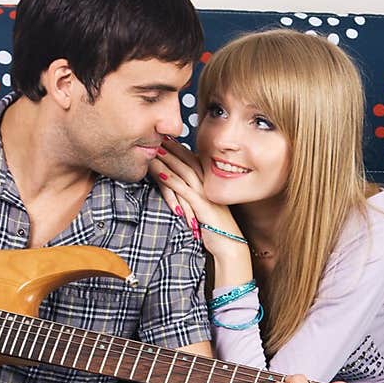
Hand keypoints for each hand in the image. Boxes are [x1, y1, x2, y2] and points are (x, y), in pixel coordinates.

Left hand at [150, 142, 248, 260]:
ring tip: (153, 148)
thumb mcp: (203, 211)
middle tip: (156, 134)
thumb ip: (193, 199)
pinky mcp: (202, 206)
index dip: (178, 148)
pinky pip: (183, 190)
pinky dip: (170, 179)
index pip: (192, 160)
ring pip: (184, 171)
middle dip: (171, 147)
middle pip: (187, 161)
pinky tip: (158, 171)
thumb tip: (179, 193)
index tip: (164, 137)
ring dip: (168, 159)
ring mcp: (206, 195)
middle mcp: (209, 186)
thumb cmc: (215, 231)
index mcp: (210, 184)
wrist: (230, 247)